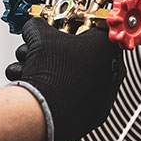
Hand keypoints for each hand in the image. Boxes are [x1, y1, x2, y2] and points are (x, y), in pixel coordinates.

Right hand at [6, 18, 124, 140]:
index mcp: (106, 47)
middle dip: (52, 51)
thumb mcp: (39, 36)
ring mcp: (104, 95)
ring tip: (29, 69)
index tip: (58, 28)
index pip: (92, 28)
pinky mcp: (92, 115)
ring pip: (73, 75)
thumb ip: (38, 26)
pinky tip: (35, 88)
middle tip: (38, 50)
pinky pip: (74, 96)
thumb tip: (34, 27)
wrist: (47, 113)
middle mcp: (111, 71)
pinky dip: (57, 92)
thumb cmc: (52, 74)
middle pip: (78, 53)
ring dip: (48, 70)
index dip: (71, 26)